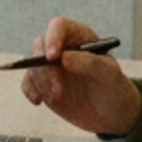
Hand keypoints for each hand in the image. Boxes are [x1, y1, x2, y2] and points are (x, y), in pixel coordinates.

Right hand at [17, 16, 141, 135]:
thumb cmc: (114, 90)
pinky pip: (27, 81)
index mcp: (80, 38)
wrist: (111, 115)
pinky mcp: (42, 82)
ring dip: (41, 82)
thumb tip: (64, 57)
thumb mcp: (110, 77)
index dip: (53, 38)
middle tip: (58, 89)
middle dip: (46, 68)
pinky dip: (30, 90)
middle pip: (41, 47)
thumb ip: (90, 64)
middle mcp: (62, 48)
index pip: (60, 27)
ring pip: (33, 65)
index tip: (52, 57)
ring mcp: (50, 66)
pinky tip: (38, 101)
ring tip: (57, 97)